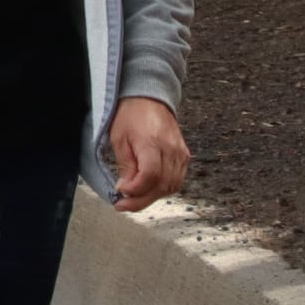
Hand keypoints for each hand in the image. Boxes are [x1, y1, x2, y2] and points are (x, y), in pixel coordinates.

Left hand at [108, 96, 190, 210]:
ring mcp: (181, 153)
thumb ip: (125, 165)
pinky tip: (148, 190)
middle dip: (142, 200)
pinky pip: (177, 179)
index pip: (151, 176)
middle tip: (123, 205)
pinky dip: (162, 189)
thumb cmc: (130, 115)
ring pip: (172, 186)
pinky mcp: (185, 156)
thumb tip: (125, 189)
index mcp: (153, 142)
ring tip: (133, 199)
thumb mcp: (119, 138)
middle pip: (162, 185)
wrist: (149, 98)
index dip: (136, 190)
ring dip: (152, 197)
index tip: (120, 192)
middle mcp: (172, 150)